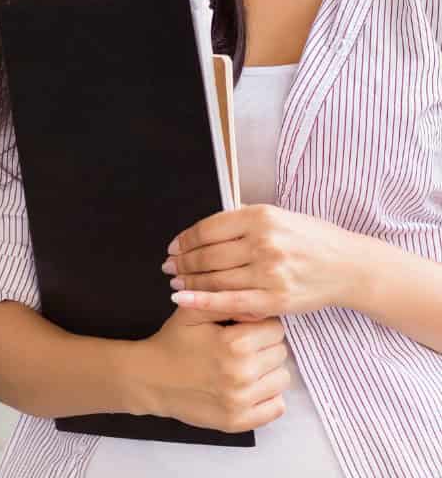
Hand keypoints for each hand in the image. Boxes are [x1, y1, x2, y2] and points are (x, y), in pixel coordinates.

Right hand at [136, 305, 289, 433]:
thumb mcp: (192, 312)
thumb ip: (225, 302)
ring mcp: (242, 401)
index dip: (260, 325)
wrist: (151, 378)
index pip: (275, 329)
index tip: (245, 328)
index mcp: (234, 343)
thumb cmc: (174, 342)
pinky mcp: (240, 422)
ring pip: (282, 379)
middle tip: (242, 347)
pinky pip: (277, 407)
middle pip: (280, 352)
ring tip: (244, 366)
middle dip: (264, 346)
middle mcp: (242, 374)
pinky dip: (267, 396)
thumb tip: (258, 304)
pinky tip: (248, 387)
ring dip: (268, 371)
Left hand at [163, 204, 353, 319]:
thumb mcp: (278, 216)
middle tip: (168, 266)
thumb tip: (206, 230)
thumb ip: (243, 220)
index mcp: (261, 217)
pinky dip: (202, 301)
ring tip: (175, 281)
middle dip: (182, 261)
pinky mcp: (276, 300)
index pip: (209, 228)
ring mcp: (270, 273)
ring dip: (189, 281)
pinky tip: (182, 299)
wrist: (348, 267)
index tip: (173, 246)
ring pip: (216, 278)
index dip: (185, 239)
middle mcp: (264, 243)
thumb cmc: (310, 239)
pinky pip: (231, 302)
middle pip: (208, 254)